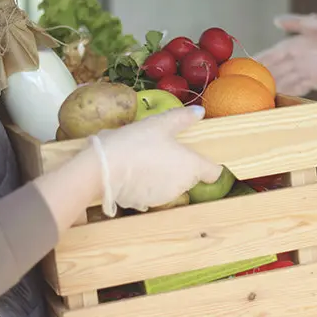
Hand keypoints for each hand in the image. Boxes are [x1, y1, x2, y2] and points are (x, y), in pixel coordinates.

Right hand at [99, 106, 222, 210]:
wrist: (103, 168)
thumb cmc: (135, 142)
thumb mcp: (159, 124)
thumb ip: (182, 118)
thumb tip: (200, 111)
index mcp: (191, 166)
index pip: (214, 172)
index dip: (209, 164)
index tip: (198, 156)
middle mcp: (183, 185)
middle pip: (190, 177)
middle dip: (180, 166)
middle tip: (162, 150)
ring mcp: (165, 197)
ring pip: (171, 185)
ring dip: (164, 175)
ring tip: (144, 159)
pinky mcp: (147, 205)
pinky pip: (153, 193)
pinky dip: (148, 185)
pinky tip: (134, 173)